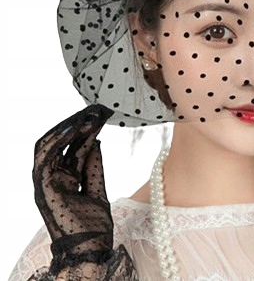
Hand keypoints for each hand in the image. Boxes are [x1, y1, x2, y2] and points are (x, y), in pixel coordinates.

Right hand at [33, 104, 114, 273]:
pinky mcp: (44, 189)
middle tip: (94, 110)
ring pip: (48, 147)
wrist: (91, 251)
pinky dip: (57, 143)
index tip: (102, 114)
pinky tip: (74, 130)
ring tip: (85, 116)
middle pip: (60, 143)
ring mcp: (47, 184)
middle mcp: (54, 178)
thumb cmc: (95, 227)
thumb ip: (94, 166)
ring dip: (66, 130)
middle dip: (75, 125)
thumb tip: (95, 140)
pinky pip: (44, 160)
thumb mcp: (98, 188)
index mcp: (67, 178)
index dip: (87, 130)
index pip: (74, 147)